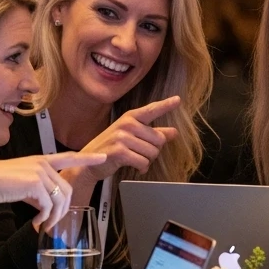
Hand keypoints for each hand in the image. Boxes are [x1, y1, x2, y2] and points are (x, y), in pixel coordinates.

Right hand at [0, 151, 105, 228]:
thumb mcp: (23, 185)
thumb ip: (38, 190)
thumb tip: (47, 208)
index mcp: (40, 160)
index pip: (69, 157)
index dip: (87, 158)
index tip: (103, 157)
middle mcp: (42, 163)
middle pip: (66, 190)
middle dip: (62, 210)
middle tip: (50, 224)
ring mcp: (40, 171)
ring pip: (60, 199)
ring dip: (54, 217)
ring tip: (43, 226)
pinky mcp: (35, 182)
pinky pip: (49, 205)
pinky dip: (45, 218)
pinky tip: (36, 223)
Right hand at [61, 97, 179, 200]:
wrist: (89, 162)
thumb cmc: (112, 147)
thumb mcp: (132, 136)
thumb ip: (154, 133)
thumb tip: (174, 132)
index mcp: (130, 117)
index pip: (151, 110)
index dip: (166, 105)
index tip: (178, 100)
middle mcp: (127, 124)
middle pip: (158, 140)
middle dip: (154, 151)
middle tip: (141, 153)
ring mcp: (122, 137)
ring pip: (152, 152)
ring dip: (147, 161)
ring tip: (135, 159)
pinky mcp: (119, 152)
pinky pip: (143, 162)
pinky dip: (142, 168)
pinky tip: (136, 167)